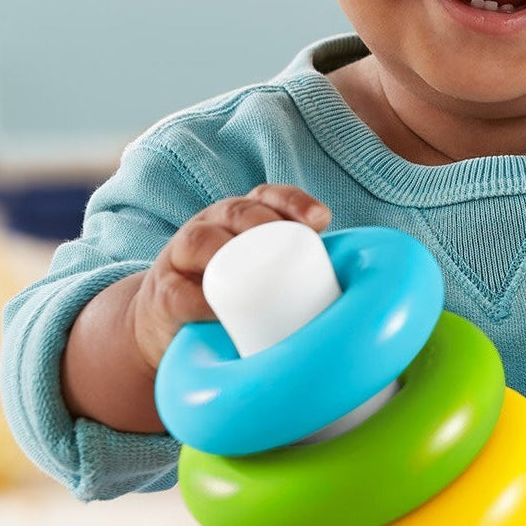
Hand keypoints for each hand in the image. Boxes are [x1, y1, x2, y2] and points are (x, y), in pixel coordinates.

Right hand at [130, 183, 331, 369]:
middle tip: (291, 240)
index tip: (321, 219)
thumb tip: (363, 295)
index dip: (294, 202)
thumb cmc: (233, 298)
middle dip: (265, 221)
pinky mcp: (162, 294)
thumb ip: (302, 273)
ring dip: (228, 250)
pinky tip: (216, 310)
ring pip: (201, 241)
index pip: (268, 198)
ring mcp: (181, 258)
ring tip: (257, 271)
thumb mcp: (264, 276)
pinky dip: (198, 302)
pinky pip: (177, 292)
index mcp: (241, 221)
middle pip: (236, 212)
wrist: (169, 328)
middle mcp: (210, 227)